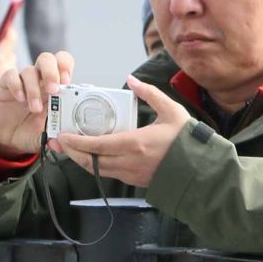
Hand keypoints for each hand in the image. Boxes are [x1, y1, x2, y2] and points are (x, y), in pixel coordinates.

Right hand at [0, 24, 18, 106]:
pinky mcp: (13, 86)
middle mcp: (7, 65)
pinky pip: (13, 76)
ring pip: (11, 64)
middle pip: (10, 53)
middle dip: (5, 52)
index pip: (10, 40)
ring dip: (5, 64)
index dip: (10, 34)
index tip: (9, 29)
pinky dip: (8, 75)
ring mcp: (12, 76)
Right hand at [0, 51, 74, 158]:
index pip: (64, 64)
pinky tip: (20, 99)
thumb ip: (57, 137)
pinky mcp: (6, 84)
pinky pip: (11, 75)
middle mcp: (40, 81)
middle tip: (53, 90)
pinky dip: (17, 86)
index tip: (67, 82)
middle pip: (48, 59)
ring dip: (34, 89)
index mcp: (56, 88)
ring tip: (35, 109)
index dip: (66, 67)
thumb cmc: (32, 132)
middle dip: (52, 71)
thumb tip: (64, 142)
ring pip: (30, 70)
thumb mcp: (47, 136)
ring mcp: (23, 81)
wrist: (7, 138)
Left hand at [51, 76, 184, 188]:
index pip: (96, 145)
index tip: (64, 135)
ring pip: (98, 171)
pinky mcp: (136, 181)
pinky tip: (93, 157)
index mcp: (135, 143)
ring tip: (71, 150)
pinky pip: (109, 174)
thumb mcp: (171, 111)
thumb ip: (150, 94)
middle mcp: (130, 162)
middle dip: (72, 153)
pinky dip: (97, 166)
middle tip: (60, 143)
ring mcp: (132, 174)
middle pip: (91, 161)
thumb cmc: (187, 139)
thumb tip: (132, 80)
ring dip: (82, 161)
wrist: (202, 167)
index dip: (76, 142)